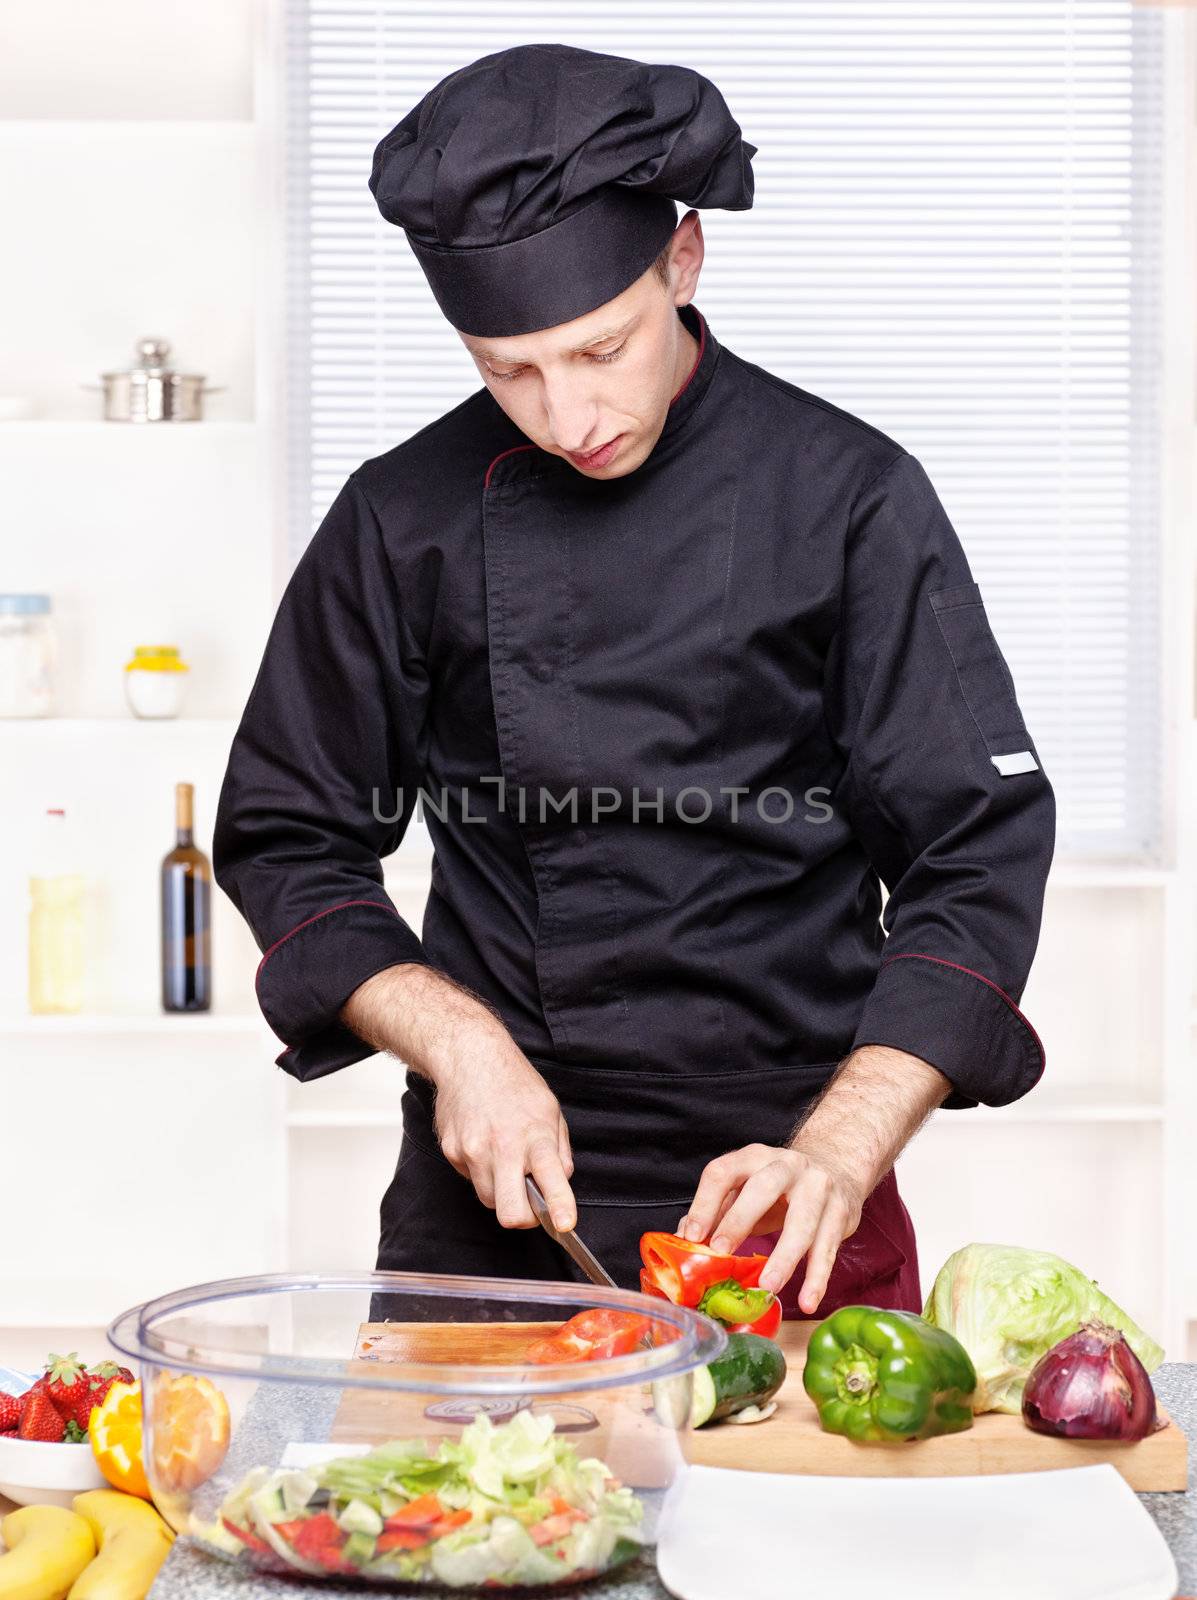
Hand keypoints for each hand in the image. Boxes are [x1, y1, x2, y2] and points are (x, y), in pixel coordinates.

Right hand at [431, 1040, 576, 1232]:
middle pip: (510, 1213)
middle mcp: (502, 1147)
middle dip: (523, 1217)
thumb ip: (559, 1151)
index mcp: (534, 1135)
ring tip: (505, 1159)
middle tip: (530, 1203)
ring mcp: (473, 1152)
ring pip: (489, 1200)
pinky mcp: (452, 1152)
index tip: (564, 1224)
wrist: (469, 1057)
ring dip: (501, 1191)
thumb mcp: (550, 1110)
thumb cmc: (513, 1082)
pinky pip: (471, 1179)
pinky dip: (482, 1172)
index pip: (550, 1179)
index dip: (559, 1207)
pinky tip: (485, 1144)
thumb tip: (560, 1183)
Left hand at [677, 1143, 865, 1312]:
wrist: (836, 1165)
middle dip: (740, 1220)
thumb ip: (717, 1212)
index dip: (704, 1204)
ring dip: (784, 1257)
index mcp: (753, 1157)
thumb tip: (682, 1242)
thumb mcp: (746, 1189)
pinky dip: (818, 1277)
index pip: (723, 1172)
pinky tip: (807, 1300)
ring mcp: (818, 1186)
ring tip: (768, 1287)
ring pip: (802, 1221)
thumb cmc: (780, 1187)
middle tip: (722, 1252)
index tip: (692, 1237)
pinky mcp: (841, 1212)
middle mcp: (787, 1165)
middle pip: (762, 1188)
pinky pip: (828, 1247)